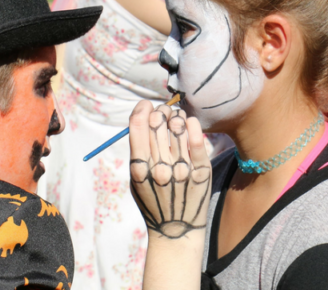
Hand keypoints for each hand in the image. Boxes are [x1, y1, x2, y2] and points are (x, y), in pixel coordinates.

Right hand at [129, 101, 210, 238]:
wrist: (176, 231)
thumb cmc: (153, 201)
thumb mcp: (135, 180)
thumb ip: (137, 153)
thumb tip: (144, 118)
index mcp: (139, 168)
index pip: (139, 126)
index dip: (142, 109)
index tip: (146, 105)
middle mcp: (159, 167)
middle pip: (158, 123)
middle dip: (160, 111)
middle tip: (163, 111)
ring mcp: (182, 170)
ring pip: (178, 128)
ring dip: (176, 116)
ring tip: (176, 118)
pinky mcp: (201, 172)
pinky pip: (198, 141)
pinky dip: (193, 126)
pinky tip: (190, 121)